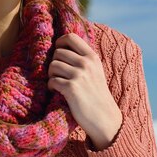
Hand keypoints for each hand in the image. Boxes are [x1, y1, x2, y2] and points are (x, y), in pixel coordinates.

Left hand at [47, 33, 122, 149]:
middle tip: (58, 75)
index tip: (58, 53)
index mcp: (92, 57)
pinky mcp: (71, 88)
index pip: (70, 37)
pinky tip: (57, 92)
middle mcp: (86, 63)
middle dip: (54, 63)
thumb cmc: (96, 96)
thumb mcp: (95, 72)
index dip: (59, 42)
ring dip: (51, 75)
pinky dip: (51, 87)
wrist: (105, 119)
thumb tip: (60, 47)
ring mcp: (79, 75)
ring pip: (53, 65)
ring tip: (58, 84)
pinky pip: (52, 81)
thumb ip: (83, 59)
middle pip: (58, 52)